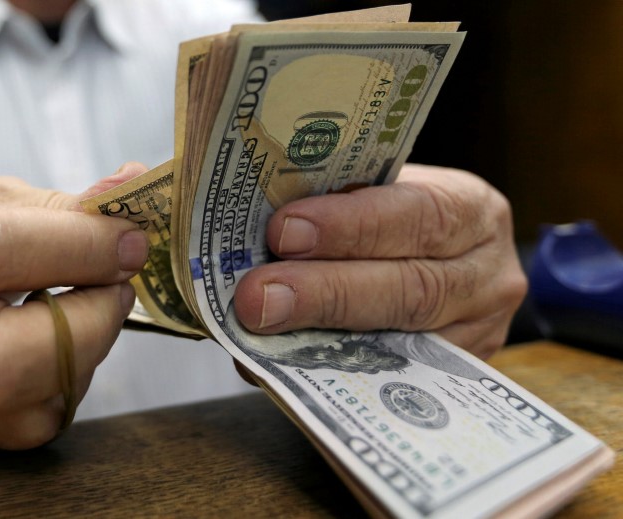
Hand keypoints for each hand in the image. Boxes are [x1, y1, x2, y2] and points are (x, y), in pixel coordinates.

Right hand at [0, 168, 148, 449]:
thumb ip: (64, 207)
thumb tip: (133, 186)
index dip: (77, 247)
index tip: (131, 242)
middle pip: (0, 363)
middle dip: (88, 325)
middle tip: (118, 290)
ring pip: (27, 410)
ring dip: (85, 356)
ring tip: (90, 313)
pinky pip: (33, 426)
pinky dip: (66, 384)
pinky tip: (59, 349)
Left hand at [233, 164, 526, 358]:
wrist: (446, 262)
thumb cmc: (398, 217)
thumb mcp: (381, 192)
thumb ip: (336, 203)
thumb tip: (252, 223)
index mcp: (470, 208)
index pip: (418, 214)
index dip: (350, 226)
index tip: (283, 231)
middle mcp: (488, 275)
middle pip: (412, 289)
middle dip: (326, 290)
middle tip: (258, 294)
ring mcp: (478, 334)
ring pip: (401, 344)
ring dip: (320, 338)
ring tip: (258, 329)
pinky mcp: (455, 377)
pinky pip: (389, 380)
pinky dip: (327, 371)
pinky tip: (277, 363)